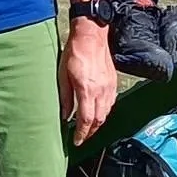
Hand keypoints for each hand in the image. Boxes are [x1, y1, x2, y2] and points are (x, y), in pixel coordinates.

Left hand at [60, 20, 117, 144]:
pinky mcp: (113, 81)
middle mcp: (100, 90)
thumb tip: (64, 115)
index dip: (81, 134)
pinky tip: (98, 111)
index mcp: (87, 90)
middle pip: (99, 120)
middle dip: (90, 132)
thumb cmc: (75, 52)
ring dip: (98, 123)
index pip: (86, 120)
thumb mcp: (62, 75)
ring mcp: (109, 86)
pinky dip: (105, 111)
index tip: (77, 141)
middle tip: (82, 137)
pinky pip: (111, 102)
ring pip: (107, 112)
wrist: (91, 35)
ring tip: (88, 127)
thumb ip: (64, 97)